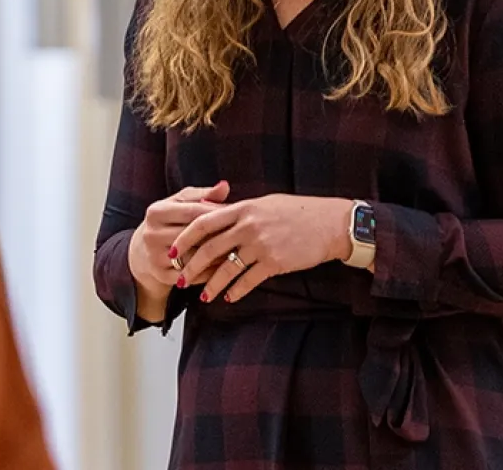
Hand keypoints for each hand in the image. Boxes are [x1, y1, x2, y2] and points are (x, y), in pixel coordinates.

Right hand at [127, 181, 231, 295]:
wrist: (142, 251)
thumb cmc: (168, 221)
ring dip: (217, 256)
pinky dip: (209, 273)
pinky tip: (225, 268)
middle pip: (193, 235)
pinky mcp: (161, 275)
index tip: (238, 213)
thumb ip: (202, 195)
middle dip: (219, 235)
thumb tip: (225, 186)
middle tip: (242, 235)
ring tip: (238, 252)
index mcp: (156, 212)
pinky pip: (192, 275)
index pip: (192, 212)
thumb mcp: (179, 204)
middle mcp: (152, 234)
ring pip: (194, 257)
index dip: (217, 212)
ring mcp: (155, 256)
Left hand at [169, 195, 352, 304]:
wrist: (330, 224)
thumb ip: (241, 211)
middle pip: (210, 248)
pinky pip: (249, 280)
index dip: (185, 238)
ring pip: (227, 269)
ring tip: (203, 296)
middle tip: (179, 279)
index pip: (203, 222)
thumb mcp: (265, 204)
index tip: (172, 250)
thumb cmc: (298, 211)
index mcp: (242, 208)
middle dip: (191, 266)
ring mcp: (261, 245)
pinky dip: (237, 291)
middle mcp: (248, 226)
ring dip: (212, 285)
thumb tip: (218, 216)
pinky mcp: (275, 263)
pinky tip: (229, 298)